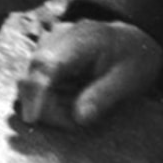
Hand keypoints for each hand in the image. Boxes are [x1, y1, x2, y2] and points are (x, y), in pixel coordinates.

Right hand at [11, 16, 162, 134]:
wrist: (132, 43)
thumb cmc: (133, 58)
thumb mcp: (129, 78)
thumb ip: (104, 97)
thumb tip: (79, 117)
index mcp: (82, 38)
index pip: (47, 64)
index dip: (36, 92)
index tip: (32, 119)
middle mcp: (56, 39)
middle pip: (31, 78)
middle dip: (46, 108)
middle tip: (74, 124)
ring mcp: (46, 49)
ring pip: (29, 87)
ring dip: (48, 108)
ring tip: (78, 110)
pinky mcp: (42, 61)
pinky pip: (34, 89)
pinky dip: (48, 103)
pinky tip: (70, 103)